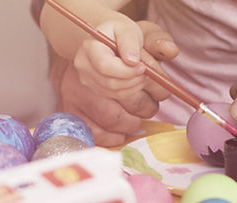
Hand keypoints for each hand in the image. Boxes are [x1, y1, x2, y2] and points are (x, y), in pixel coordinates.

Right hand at [53, 20, 177, 145]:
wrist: (99, 51)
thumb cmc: (123, 43)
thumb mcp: (139, 32)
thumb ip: (154, 38)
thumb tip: (161, 54)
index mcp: (93, 48)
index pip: (108, 67)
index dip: (131, 73)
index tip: (144, 70)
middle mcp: (81, 72)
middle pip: (114, 92)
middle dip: (142, 94)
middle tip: (152, 92)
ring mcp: (76, 94)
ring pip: (111, 116)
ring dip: (136, 117)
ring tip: (145, 108)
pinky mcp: (75, 111)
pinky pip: (95, 132)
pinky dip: (115, 136)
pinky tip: (128, 127)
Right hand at [73, 18, 145, 100]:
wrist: (108, 37)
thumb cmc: (119, 31)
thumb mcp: (127, 29)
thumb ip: (130, 43)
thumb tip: (132, 60)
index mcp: (89, 47)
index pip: (105, 66)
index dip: (126, 71)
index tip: (143, 66)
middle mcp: (83, 64)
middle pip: (109, 82)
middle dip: (132, 80)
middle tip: (147, 72)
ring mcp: (86, 78)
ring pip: (113, 91)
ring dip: (133, 86)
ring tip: (143, 74)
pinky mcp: (92, 87)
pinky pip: (113, 95)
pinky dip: (128, 90)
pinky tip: (135, 79)